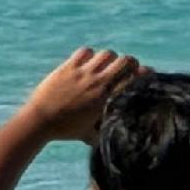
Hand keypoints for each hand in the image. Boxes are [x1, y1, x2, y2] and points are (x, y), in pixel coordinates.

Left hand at [25, 46, 139, 146]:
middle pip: (124, 61)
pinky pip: (85, 52)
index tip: (148, 74)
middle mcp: (98, 83)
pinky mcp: (68, 67)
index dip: (145, 74)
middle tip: (127, 68)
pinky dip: (89, 55)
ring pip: (107, 54)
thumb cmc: (66, 130)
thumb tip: (117, 137)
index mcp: (106, 99)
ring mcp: (83, 73)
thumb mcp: (90, 135)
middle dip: (130, 63)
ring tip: (107, 65)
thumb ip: (105, 132)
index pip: (134, 80)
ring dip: (110, 58)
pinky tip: (87, 63)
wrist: (41, 120)